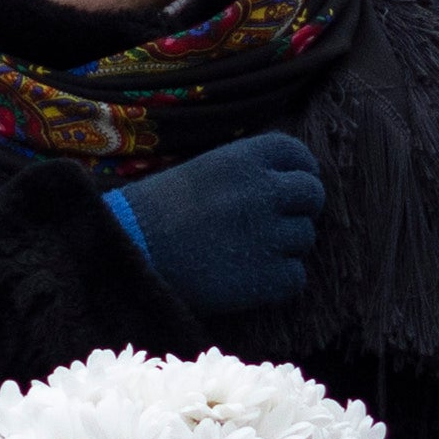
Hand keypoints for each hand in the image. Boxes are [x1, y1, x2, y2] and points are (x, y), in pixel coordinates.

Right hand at [107, 131, 325, 312]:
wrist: (127, 256)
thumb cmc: (156, 214)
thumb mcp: (202, 171)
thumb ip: (246, 173)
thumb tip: (287, 182)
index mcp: (244, 159)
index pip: (297, 156)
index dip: (300, 171)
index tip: (291, 187)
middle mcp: (262, 192)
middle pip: (312, 194)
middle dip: (300, 209)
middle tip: (277, 224)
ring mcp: (267, 236)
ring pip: (305, 237)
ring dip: (285, 246)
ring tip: (248, 253)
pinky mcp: (266, 278)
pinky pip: (296, 277)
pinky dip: (279, 281)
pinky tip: (250, 279)